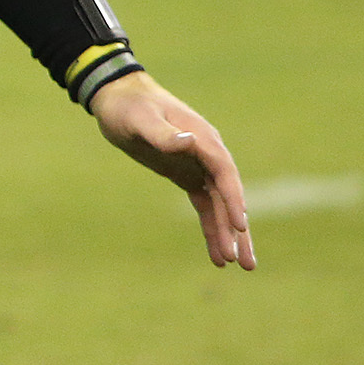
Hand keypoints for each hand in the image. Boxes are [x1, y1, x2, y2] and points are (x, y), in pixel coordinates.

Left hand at [90, 72, 254, 269]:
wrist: (117, 98)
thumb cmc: (129, 106)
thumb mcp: (141, 120)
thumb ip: (163, 133)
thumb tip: (189, 143)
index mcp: (203, 139)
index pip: (225, 174)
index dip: (234, 200)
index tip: (241, 226)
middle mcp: (207, 154)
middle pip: (229, 196)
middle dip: (238, 230)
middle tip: (247, 263)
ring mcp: (198, 166)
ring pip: (220, 206)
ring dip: (229, 235)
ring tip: (237, 266)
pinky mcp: (186, 175)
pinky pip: (205, 206)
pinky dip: (212, 228)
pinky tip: (217, 254)